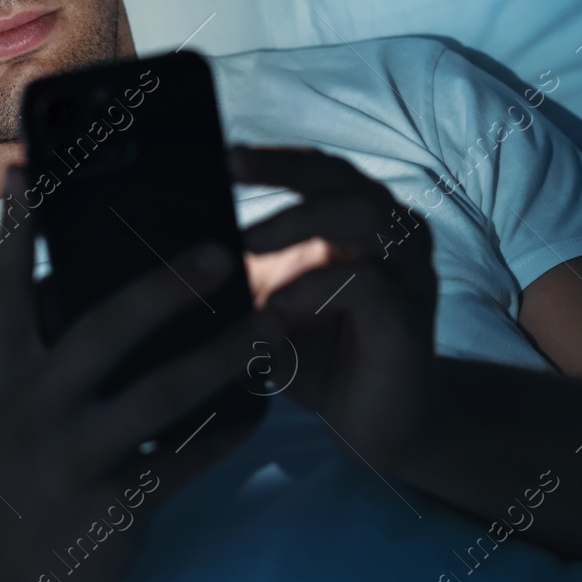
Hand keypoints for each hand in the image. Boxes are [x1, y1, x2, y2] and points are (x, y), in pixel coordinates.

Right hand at [0, 165, 269, 581]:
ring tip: (271, 326)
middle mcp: (26, 407)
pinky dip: (229, 432)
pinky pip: (186, 460)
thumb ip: (20, 348)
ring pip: (161, 393)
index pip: (5, 284)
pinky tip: (263, 407)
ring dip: (224, 354)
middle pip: (103, 328)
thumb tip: (58, 276)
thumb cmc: (3, 478)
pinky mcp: (109, 508)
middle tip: (223, 249)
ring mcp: (68, 458)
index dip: (20, 224)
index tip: (31, 164)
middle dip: (165, 284)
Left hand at [229, 144, 438, 470]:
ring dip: (299, 222)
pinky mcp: (410, 323)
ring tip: (245, 244)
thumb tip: (170, 248)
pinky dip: (318, 289)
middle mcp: (394, 237)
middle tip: (229, 172)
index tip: (221, 153)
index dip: (275, 157)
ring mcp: (409, 277)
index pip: (320, 169)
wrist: (379, 428)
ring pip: (366, 218)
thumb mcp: (269, 306)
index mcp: (361, 224)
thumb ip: (241, 273)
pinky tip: (277, 306)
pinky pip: (370, 286)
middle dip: (283, 171)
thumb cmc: (321, 358)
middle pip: (343, 178)